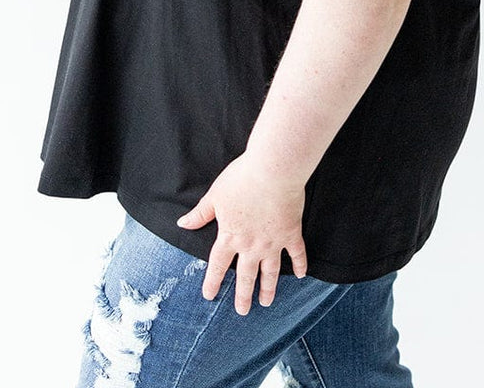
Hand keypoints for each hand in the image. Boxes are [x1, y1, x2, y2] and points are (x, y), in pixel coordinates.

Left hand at [176, 152, 307, 315]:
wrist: (272, 171)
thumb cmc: (241, 180)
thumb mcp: (215, 195)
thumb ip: (200, 214)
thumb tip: (182, 224)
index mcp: (230, 236)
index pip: (218, 264)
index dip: (213, 281)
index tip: (209, 295)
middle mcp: (251, 245)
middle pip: (246, 275)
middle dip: (243, 295)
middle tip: (243, 311)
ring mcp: (273, 242)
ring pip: (270, 271)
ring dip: (268, 288)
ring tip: (267, 302)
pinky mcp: (291, 233)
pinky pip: (296, 253)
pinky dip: (299, 265)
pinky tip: (300, 275)